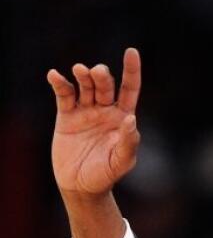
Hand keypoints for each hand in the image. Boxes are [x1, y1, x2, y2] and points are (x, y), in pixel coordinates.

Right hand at [46, 48, 141, 197]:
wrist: (81, 186)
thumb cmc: (106, 175)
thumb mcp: (122, 161)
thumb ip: (128, 141)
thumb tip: (130, 119)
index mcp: (123, 118)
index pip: (130, 89)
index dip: (132, 71)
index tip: (131, 52)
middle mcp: (105, 111)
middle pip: (105, 85)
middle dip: (102, 76)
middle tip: (97, 72)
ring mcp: (85, 111)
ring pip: (85, 86)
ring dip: (83, 76)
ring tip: (79, 70)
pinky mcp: (66, 116)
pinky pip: (64, 95)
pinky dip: (60, 83)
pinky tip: (55, 76)